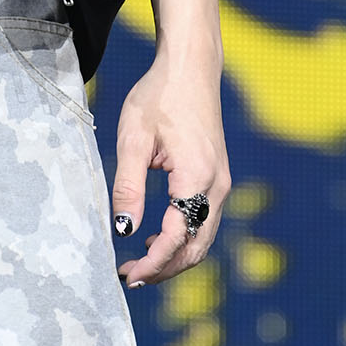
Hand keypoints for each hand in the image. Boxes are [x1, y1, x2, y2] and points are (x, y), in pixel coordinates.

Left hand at [111, 52, 229, 285]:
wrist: (190, 68)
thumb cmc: (158, 97)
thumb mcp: (133, 138)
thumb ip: (128, 186)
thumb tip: (124, 231)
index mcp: (197, 177)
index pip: (177, 238)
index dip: (154, 263)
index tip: (128, 275)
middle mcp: (217, 186)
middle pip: (196, 246)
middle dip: (165, 268)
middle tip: (131, 276)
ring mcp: (221, 183)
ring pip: (202, 237)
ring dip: (174, 255)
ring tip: (139, 262)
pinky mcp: (217, 178)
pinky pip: (203, 220)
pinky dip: (183, 237)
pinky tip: (155, 236)